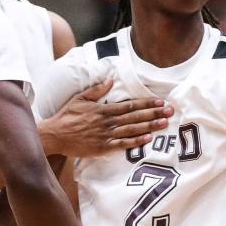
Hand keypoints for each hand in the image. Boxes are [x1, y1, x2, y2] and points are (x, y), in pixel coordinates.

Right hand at [42, 77, 172, 157]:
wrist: (54, 135)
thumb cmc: (66, 116)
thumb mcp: (80, 98)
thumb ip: (96, 89)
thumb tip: (109, 78)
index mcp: (103, 109)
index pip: (129, 105)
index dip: (146, 103)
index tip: (160, 101)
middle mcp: (107, 121)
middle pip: (135, 117)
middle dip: (154, 113)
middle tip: (170, 111)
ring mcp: (105, 135)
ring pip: (132, 130)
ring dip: (149, 126)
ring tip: (164, 123)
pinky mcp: (102, 148)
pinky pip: (122, 144)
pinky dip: (135, 142)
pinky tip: (148, 139)